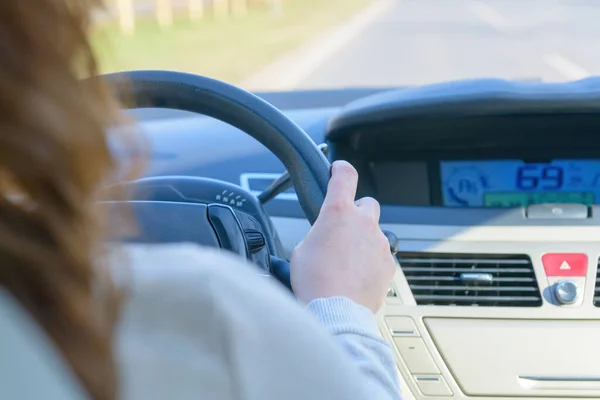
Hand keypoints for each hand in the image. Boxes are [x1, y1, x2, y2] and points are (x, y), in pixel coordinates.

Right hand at [290, 160, 396, 312]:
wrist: (336, 311)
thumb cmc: (315, 283)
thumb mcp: (301, 250)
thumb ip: (316, 235)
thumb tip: (322, 239)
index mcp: (338, 213)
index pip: (345, 176)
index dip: (341, 169)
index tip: (339, 170)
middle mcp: (363, 223)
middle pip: (367, 204)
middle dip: (357, 213)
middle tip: (343, 230)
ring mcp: (379, 243)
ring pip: (374, 232)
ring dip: (363, 241)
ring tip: (346, 263)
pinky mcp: (388, 263)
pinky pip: (381, 255)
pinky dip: (371, 262)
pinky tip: (356, 276)